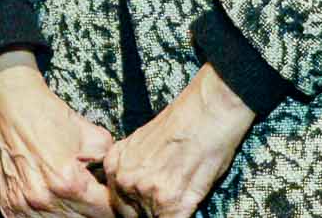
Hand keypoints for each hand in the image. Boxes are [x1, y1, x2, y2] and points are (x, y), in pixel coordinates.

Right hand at [0, 53, 117, 217]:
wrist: (5, 102)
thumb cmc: (46, 115)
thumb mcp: (92, 135)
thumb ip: (111, 163)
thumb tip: (118, 181)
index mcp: (68, 183)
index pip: (105, 212)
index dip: (114, 204)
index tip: (113, 196)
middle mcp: (44, 199)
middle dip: (94, 209)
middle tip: (94, 194)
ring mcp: (23, 206)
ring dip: (73, 213)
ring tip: (74, 194)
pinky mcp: (9, 206)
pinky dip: (48, 213)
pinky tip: (53, 198)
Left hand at [99, 64, 253, 217]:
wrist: (206, 113)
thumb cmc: (180, 123)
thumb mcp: (140, 143)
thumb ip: (131, 167)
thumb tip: (133, 189)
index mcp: (115, 164)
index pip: (116, 201)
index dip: (133, 205)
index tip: (143, 204)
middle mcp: (126, 180)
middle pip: (131, 214)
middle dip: (147, 210)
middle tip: (164, 197)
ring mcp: (147, 193)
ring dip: (165, 212)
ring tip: (180, 191)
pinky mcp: (172, 204)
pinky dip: (181, 215)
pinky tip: (186, 203)